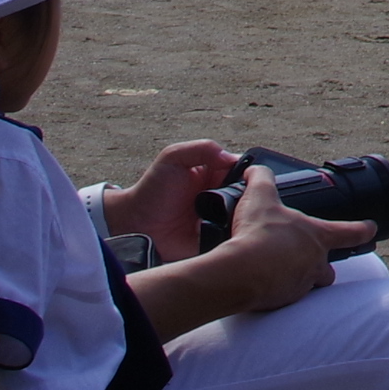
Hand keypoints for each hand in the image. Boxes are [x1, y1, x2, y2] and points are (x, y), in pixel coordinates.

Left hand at [102, 141, 247, 259]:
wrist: (133, 224)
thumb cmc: (151, 189)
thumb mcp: (173, 157)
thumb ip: (202, 149)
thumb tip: (231, 158)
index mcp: (217, 174)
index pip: (245, 172)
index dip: (252, 176)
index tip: (255, 181)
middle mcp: (222, 196)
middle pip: (251, 197)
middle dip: (252, 200)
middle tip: (248, 205)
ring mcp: (220, 220)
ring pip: (246, 219)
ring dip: (246, 220)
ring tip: (241, 221)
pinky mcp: (213, 240)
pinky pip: (231, 240)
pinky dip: (235, 238)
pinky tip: (233, 236)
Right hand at [215, 165, 370, 300]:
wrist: (239, 272)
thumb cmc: (258, 234)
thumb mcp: (260, 197)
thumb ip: (261, 179)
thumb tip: (254, 170)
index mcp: (318, 236)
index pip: (353, 232)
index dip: (364, 230)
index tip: (371, 229)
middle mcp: (316, 262)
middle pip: (328, 267)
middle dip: (321, 264)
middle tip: (303, 258)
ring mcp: (302, 285)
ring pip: (309, 285)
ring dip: (300, 279)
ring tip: (279, 271)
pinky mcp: (283, 302)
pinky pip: (286, 298)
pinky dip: (278, 292)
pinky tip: (262, 283)